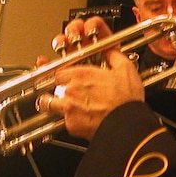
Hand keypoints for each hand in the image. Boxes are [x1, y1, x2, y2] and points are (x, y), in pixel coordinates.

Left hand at [37, 16, 143, 140]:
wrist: (126, 124)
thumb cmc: (126, 99)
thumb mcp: (125, 69)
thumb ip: (114, 56)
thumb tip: (110, 51)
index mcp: (81, 75)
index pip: (59, 71)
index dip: (63, 75)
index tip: (66, 77)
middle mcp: (70, 90)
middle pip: (54, 87)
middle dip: (61, 89)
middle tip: (70, 93)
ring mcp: (68, 108)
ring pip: (48, 104)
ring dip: (52, 103)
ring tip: (60, 105)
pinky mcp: (71, 125)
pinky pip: (63, 121)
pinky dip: (69, 121)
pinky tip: (77, 120)